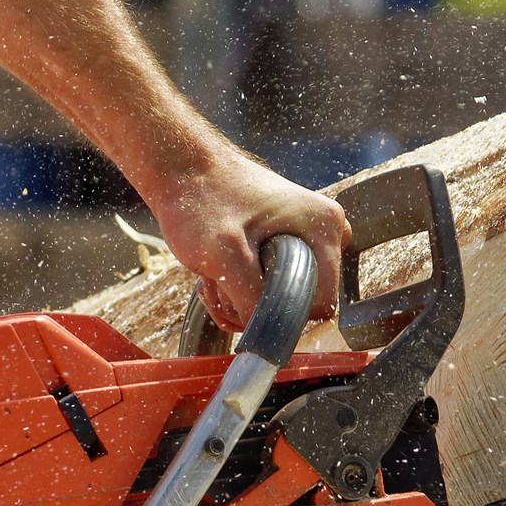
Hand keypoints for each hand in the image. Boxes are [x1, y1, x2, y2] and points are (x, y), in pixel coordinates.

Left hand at [143, 147, 349, 333]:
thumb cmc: (201, 200)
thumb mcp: (223, 255)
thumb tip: (268, 335)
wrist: (181, 170)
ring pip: (280, 298)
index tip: (242, 299)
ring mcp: (304, 237)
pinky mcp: (285, 244)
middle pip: (301, 302)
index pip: (321, 302)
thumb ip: (251, 297)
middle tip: (220, 285)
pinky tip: (217, 274)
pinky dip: (240, 290)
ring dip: (241, 300)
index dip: (281, 312)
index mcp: (324, 227)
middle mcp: (324, 231)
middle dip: (255, 306)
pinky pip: (270, 286)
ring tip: (213, 276)